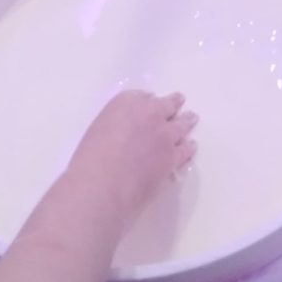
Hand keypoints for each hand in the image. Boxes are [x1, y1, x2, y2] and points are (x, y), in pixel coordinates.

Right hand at [67, 90, 196, 228]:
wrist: (102, 183)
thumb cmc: (89, 160)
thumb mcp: (99, 130)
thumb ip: (117, 125)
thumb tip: (128, 134)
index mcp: (126, 102)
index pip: (144, 97)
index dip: (150, 103)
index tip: (153, 104)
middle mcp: (150, 112)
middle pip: (167, 105)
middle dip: (174, 104)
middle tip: (179, 102)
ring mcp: (165, 134)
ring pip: (181, 124)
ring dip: (186, 122)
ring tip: (191, 119)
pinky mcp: (173, 156)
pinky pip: (185, 149)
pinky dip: (188, 148)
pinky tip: (190, 147)